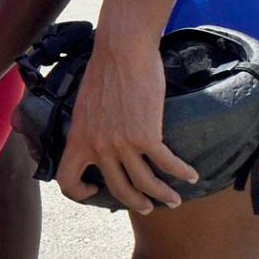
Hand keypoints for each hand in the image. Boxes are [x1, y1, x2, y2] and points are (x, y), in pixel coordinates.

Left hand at [57, 27, 196, 213]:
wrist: (121, 52)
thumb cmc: (104, 72)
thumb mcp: (84, 105)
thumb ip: (89, 128)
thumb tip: (96, 141)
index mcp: (78, 138)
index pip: (67, 179)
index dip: (79, 192)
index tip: (95, 189)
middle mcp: (98, 145)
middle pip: (117, 189)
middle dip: (135, 202)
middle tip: (147, 206)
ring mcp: (122, 142)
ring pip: (145, 184)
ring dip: (162, 196)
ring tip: (173, 199)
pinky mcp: (147, 135)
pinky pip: (167, 164)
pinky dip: (181, 173)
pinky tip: (191, 176)